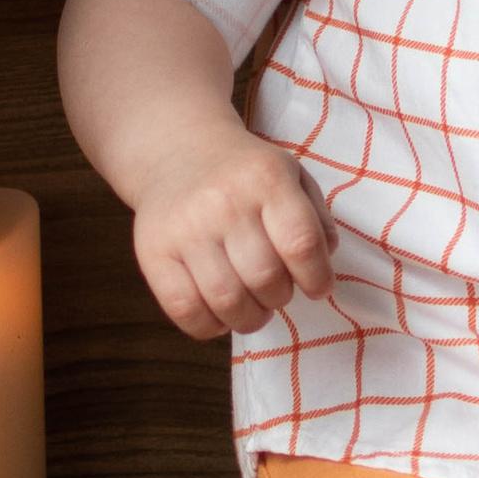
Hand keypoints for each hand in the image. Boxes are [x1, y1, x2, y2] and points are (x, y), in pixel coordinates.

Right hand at [132, 119, 334, 337]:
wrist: (177, 151)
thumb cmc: (244, 174)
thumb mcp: (290, 175)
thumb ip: (316, 217)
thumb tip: (325, 259)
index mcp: (265, 179)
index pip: (301, 244)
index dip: (317, 278)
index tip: (317, 287)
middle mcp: (224, 202)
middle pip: (265, 278)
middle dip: (280, 298)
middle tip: (276, 292)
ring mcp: (185, 228)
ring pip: (227, 301)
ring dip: (249, 318)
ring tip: (252, 308)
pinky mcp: (153, 252)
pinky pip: (184, 309)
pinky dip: (210, 326)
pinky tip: (220, 314)